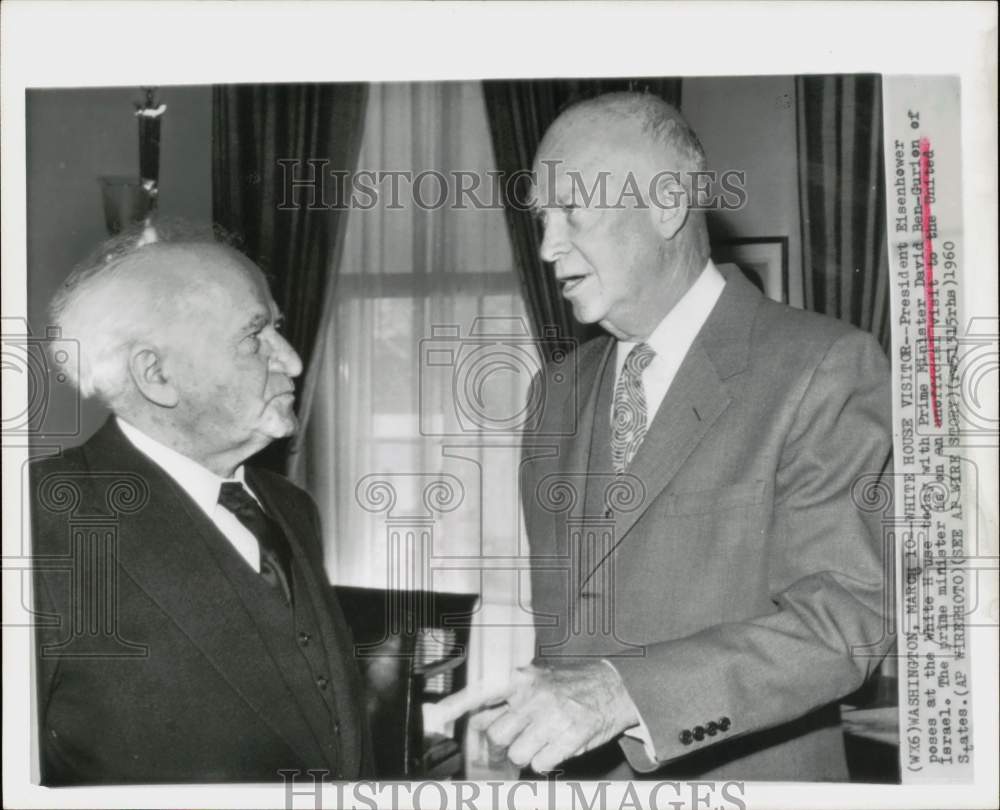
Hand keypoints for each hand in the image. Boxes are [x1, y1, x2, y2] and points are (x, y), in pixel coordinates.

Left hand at [437, 659, 639, 773]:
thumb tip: (472, 719)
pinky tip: (556, 746)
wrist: (615, 687)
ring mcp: (552, 717)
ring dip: (526, 753)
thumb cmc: (570, 685)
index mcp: (522, 678)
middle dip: (504, 742)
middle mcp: (534, 696)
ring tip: (543, 738)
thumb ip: (505, 698)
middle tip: (520, 736)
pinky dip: (545, 761)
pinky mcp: (570, 738)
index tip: (435, 716)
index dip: (456, 705)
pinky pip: (539, 764)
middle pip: (496, 734)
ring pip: (516, 754)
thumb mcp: (536, 679)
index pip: (481, 691)